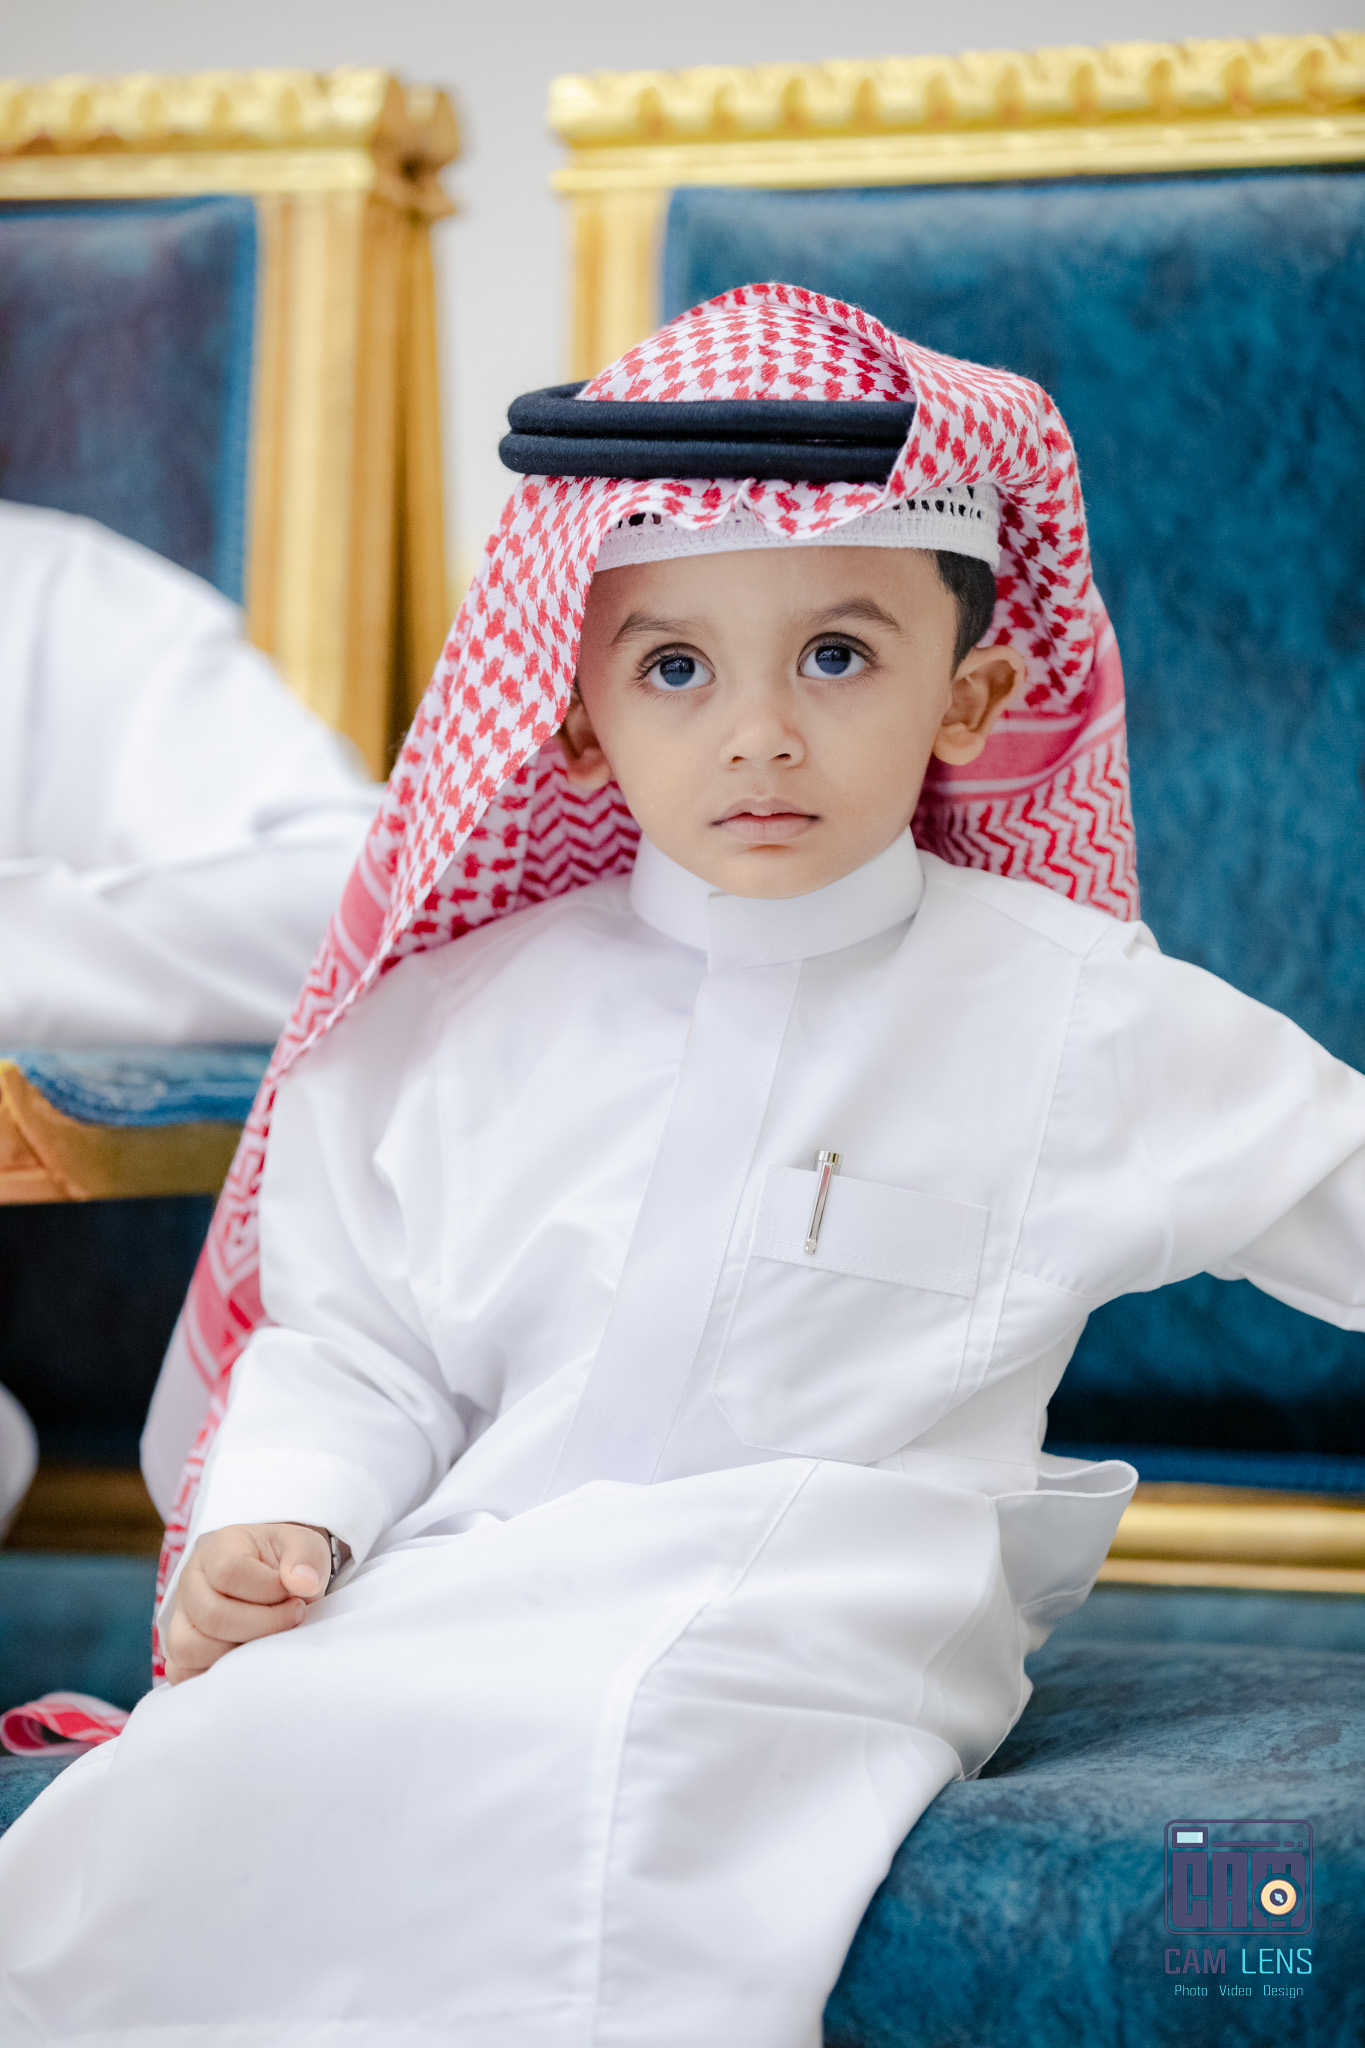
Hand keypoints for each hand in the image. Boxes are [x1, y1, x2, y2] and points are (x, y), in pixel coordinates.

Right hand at [163, 1522, 341, 1685]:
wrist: (270, 1576)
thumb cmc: (283, 1561)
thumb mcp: (302, 1545)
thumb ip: (306, 1557)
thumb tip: (303, 1583)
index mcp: (217, 1549)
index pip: (228, 1572)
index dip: (268, 1589)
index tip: (296, 1595)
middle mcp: (191, 1582)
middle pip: (212, 1616)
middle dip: (264, 1625)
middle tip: (294, 1618)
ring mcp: (180, 1618)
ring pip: (190, 1649)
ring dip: (240, 1654)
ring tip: (270, 1641)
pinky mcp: (180, 1650)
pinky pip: (183, 1673)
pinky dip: (216, 1675)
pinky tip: (249, 1661)